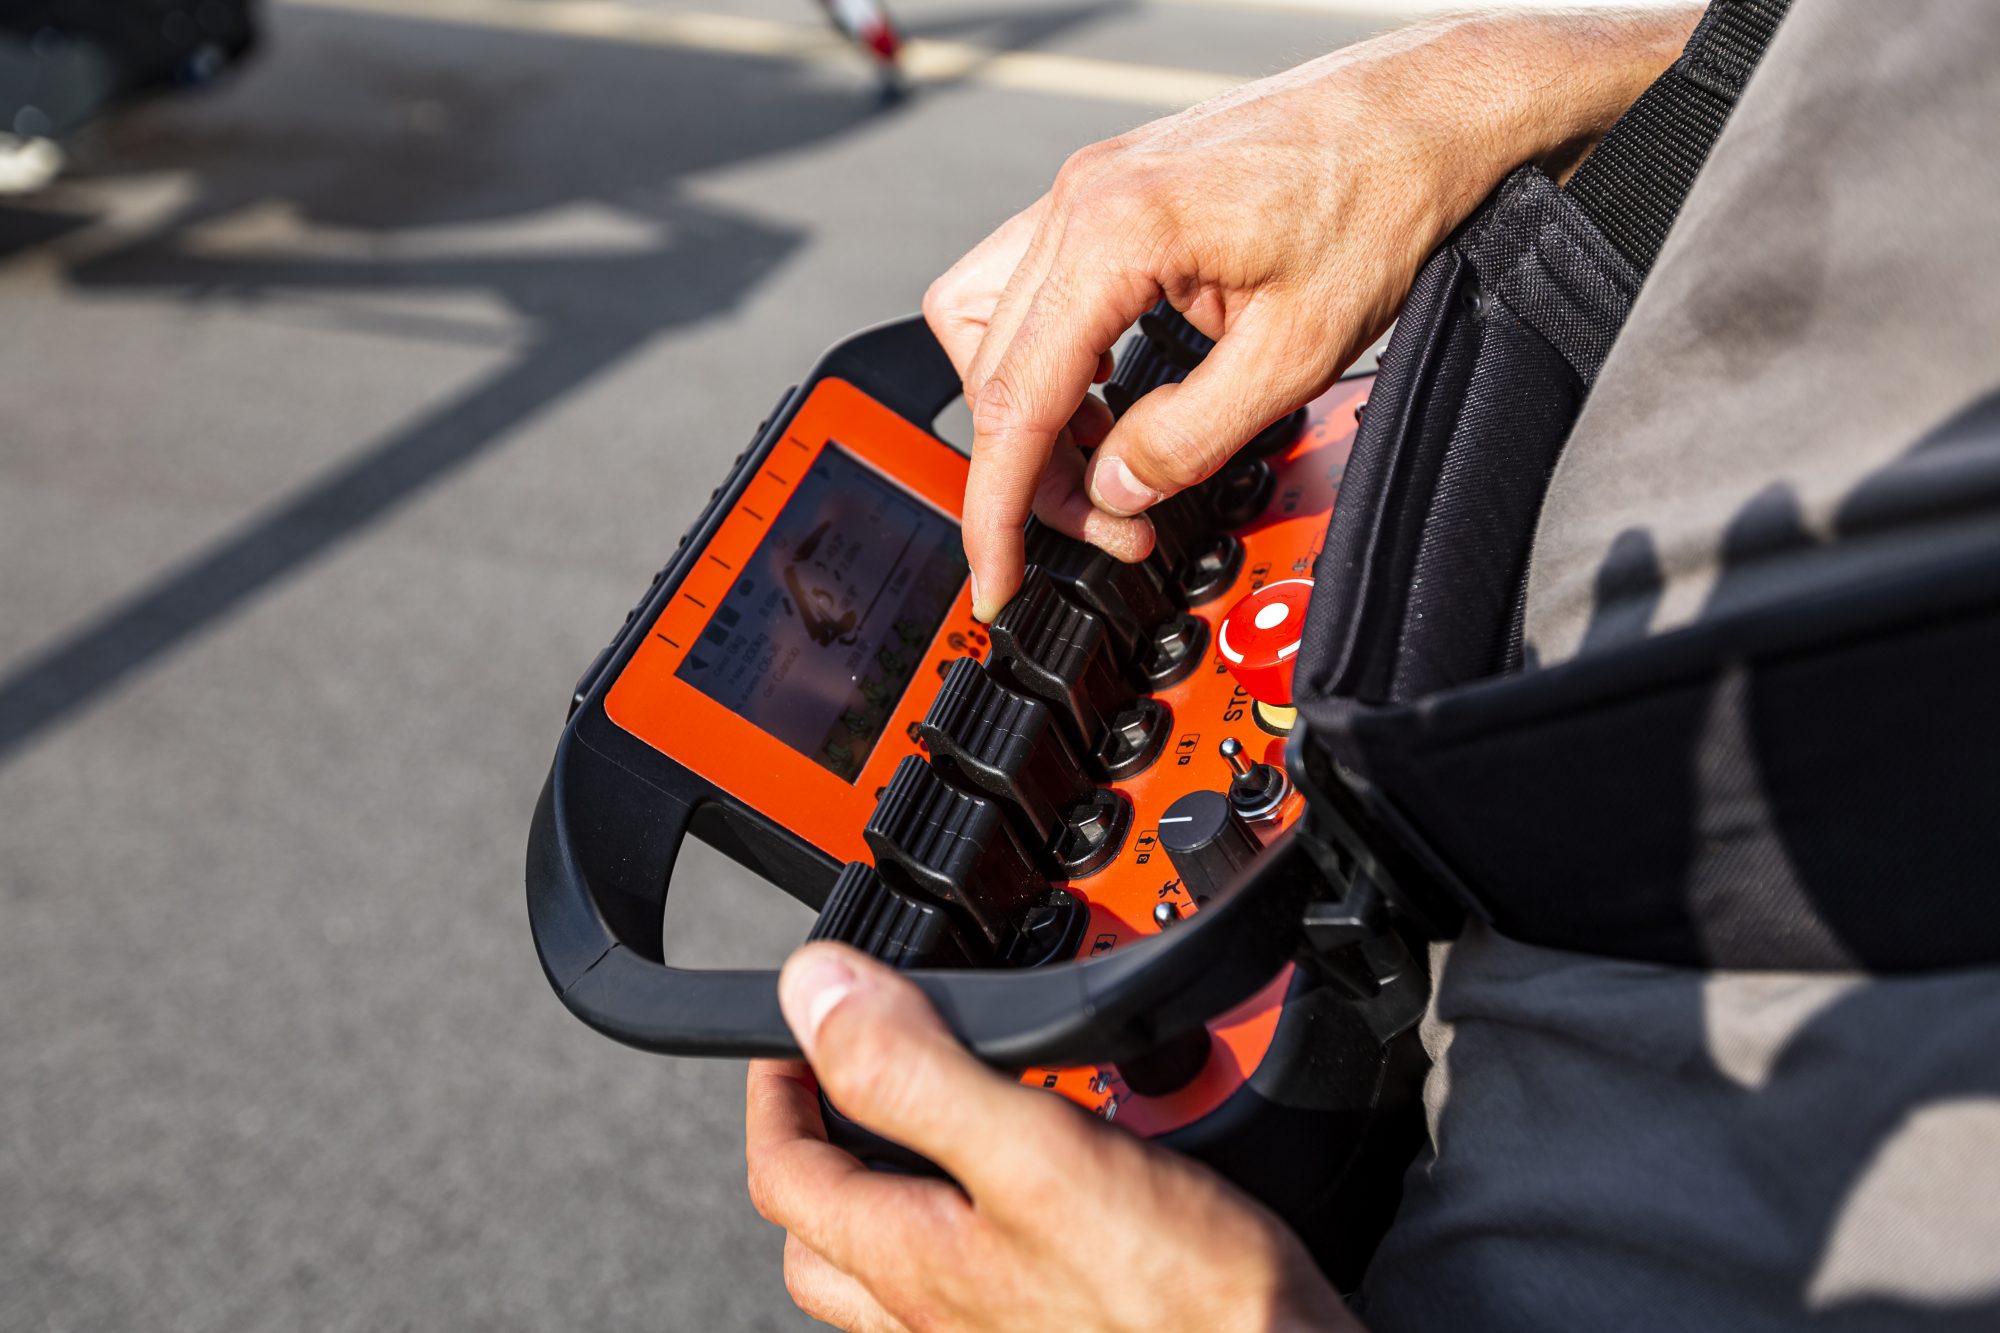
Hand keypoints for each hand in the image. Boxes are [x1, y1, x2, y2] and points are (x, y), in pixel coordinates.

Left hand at [745, 944, 1358, 1331]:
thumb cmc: (1179, 1308)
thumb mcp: (1034, 1153)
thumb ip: (917, 1071)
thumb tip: (817, 995)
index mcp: (911, 1260)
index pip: (785, 1174)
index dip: (775, 1087)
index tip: (794, 1031)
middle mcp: (936, 1315)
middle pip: (826, 1235)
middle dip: (819, 1148)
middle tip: (842, 1082)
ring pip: (897, 1270)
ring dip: (893, 1193)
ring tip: (938, 1125)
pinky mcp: (1057, 1331)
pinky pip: (982, 1285)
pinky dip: (979, 1229)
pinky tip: (1038, 1199)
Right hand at [925, 7, 1699, 618]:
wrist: (1428, 113)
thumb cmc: (1383, 194)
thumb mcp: (1295, 352)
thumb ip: (1189, 436)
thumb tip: (1117, 490)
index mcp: (1113, 232)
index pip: (1014, 398)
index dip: (999, 507)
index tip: (999, 573)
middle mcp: (1083, 199)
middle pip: (990, 369)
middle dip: (1031, 468)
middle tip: (1105, 523)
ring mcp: (1090, 188)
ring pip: (991, 325)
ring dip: (1032, 409)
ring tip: (1105, 463)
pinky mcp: (1113, 192)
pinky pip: (1036, 289)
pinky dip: (1056, 356)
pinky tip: (1110, 392)